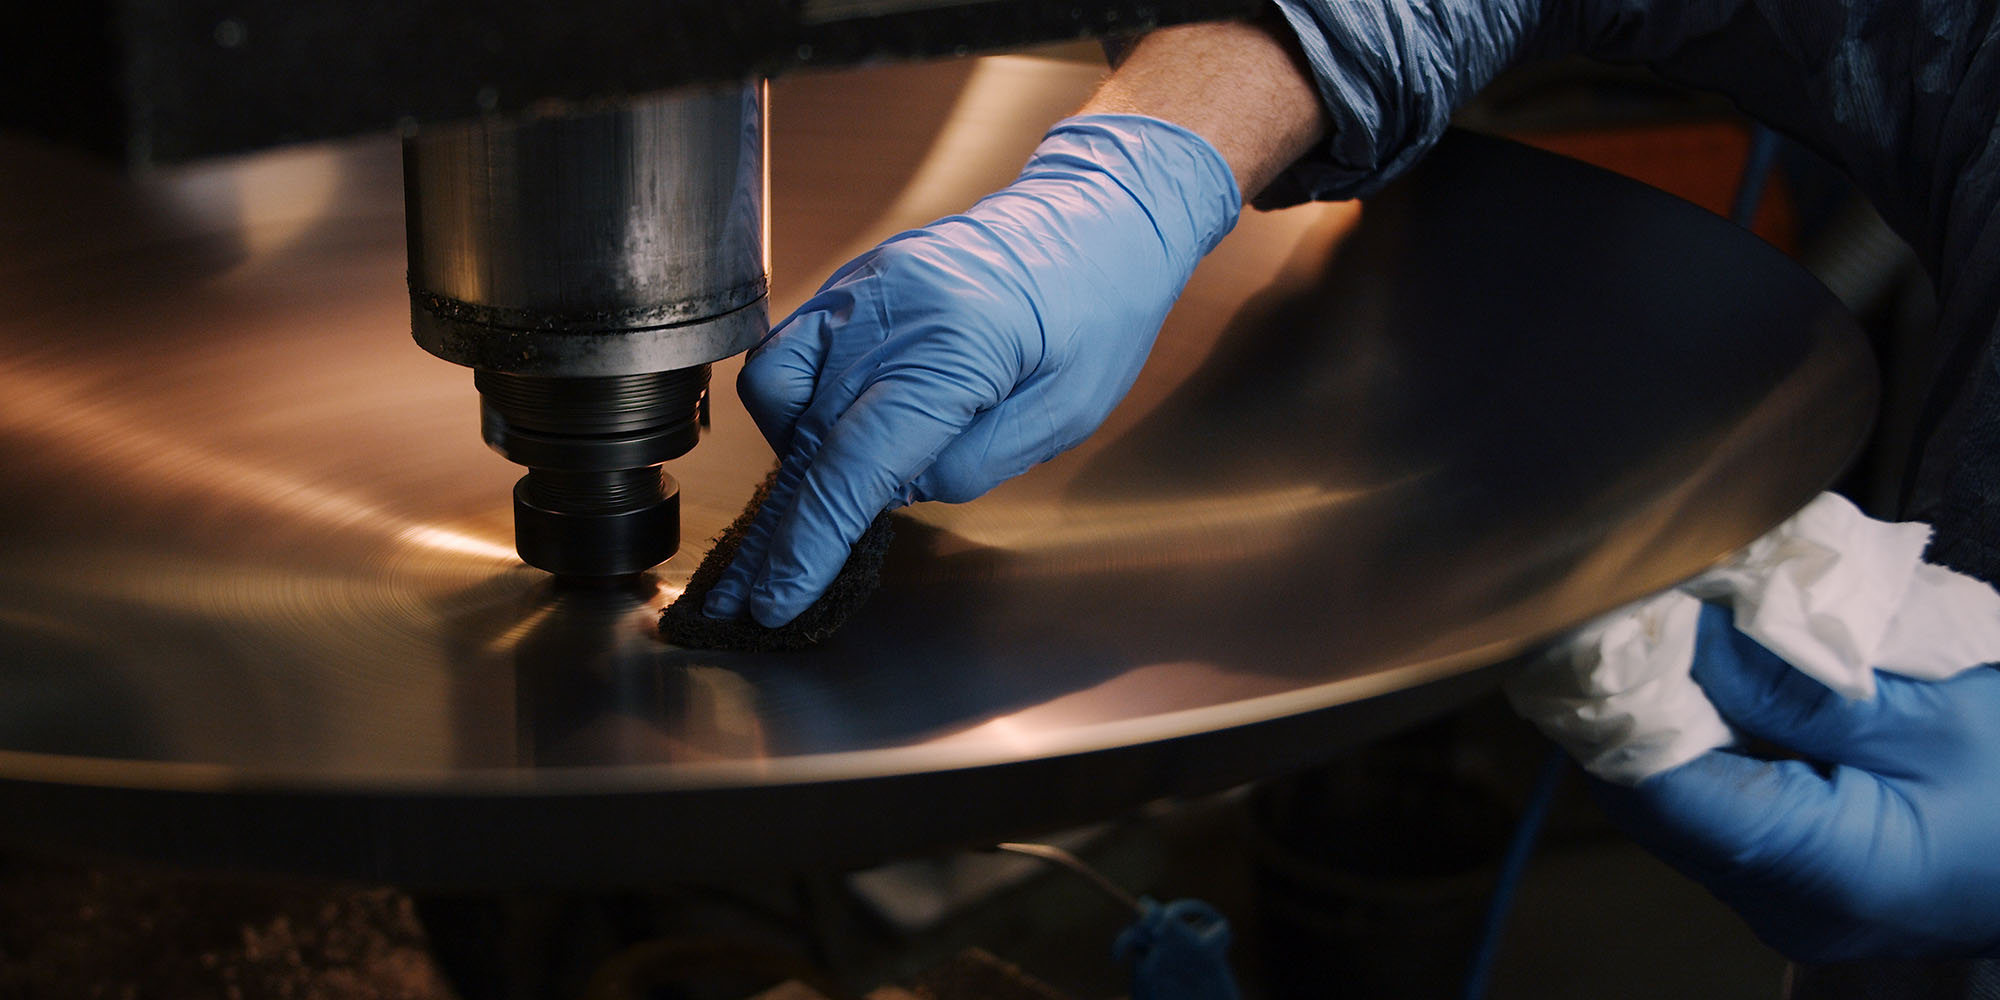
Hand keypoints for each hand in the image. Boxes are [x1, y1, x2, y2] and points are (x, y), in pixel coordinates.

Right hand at [703, 114, 1239, 625]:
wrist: (1100, 214)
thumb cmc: (1100, 312)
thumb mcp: (1063, 417)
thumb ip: (970, 466)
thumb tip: (891, 494)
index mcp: (951, 348)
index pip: (854, 464)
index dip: (810, 540)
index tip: (779, 596)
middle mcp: (890, 310)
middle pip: (805, 439)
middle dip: (781, 524)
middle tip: (759, 589)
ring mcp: (862, 288)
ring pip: (777, 389)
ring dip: (792, 456)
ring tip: (830, 491)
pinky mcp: (854, 281)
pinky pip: (792, 350)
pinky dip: (797, 402)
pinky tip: (836, 431)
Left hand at [1593, 603, 1999, 960]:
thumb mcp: (1932, 717)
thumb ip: (1794, 684)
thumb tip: (1689, 634)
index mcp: (1815, 870)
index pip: (1656, 785)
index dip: (1626, 697)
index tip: (1626, 619)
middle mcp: (1777, 902)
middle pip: (1652, 795)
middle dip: (1644, 701)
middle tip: (1658, 612)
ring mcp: (1779, 900)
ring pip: (1676, 800)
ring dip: (1674, 719)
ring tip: (1691, 638)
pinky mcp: (1790, 883)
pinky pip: (1716, 809)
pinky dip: (1710, 747)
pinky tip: (1724, 689)